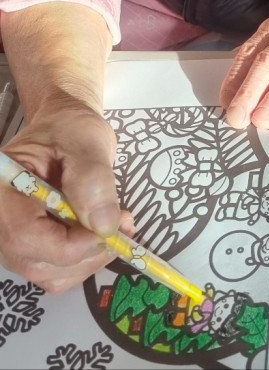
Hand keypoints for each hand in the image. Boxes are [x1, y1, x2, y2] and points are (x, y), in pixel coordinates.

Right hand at [0, 104, 133, 292]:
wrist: (63, 130)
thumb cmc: (69, 128)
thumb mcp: (86, 141)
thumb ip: (93, 179)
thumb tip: (104, 225)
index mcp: (2, 187)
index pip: (26, 233)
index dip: (72, 243)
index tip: (113, 227)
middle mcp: (0, 220)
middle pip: (36, 261)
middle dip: (86, 251)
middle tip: (122, 225)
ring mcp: (11, 239)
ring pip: (49, 274)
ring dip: (89, 258)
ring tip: (114, 224)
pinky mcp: (29, 248)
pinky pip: (56, 272)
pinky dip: (84, 260)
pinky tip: (100, 233)